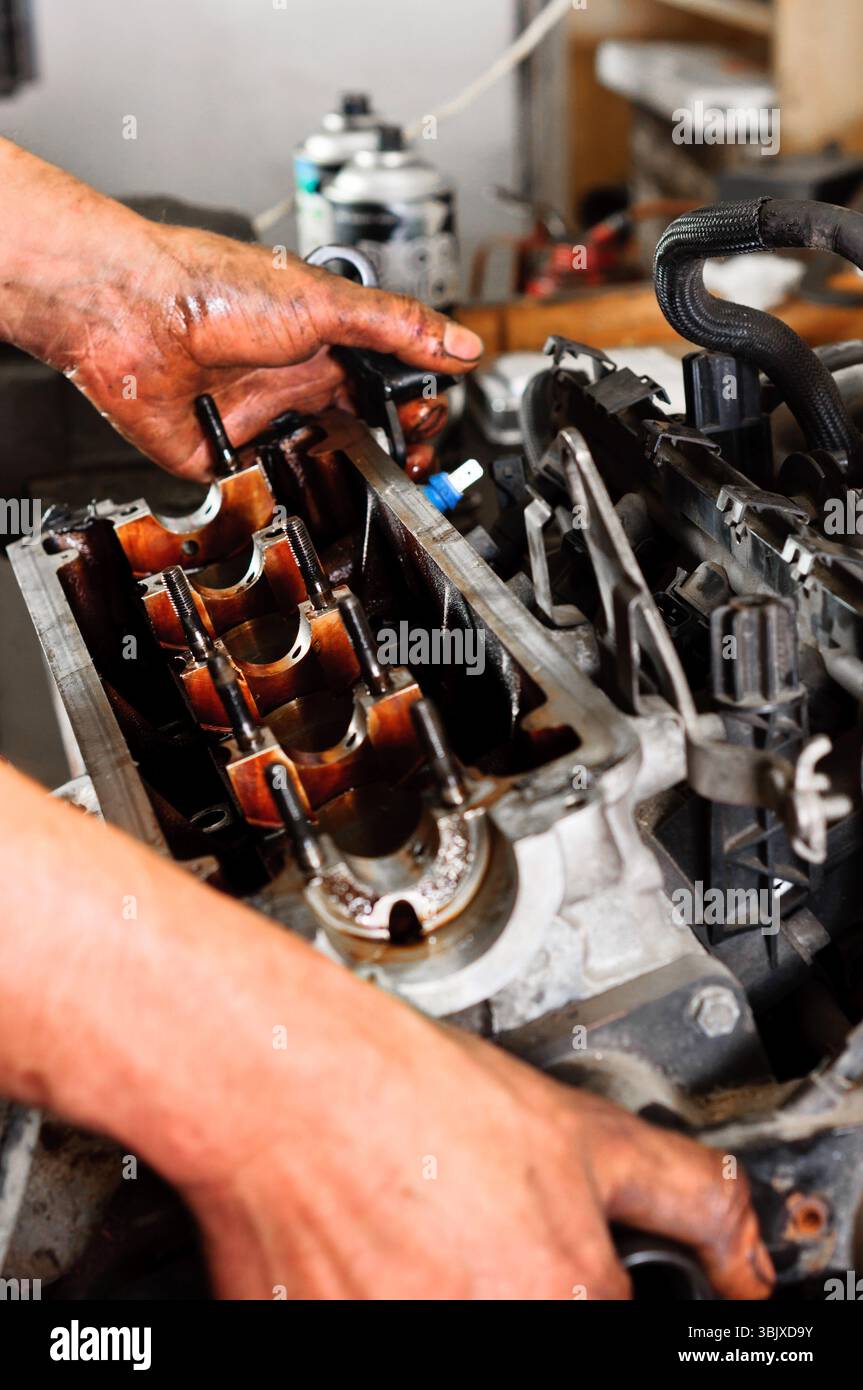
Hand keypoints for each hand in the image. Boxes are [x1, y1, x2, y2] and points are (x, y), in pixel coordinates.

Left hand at [0, 138, 482, 479]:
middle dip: (392, 448)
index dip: (412, 406)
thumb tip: (459, 345)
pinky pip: (265, 486)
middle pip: (360, 430)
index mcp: (324, 343)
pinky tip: (304, 483)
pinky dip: (285, 491)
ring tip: (368, 473)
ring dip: (346, 474)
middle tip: (409, 454)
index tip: (428, 419)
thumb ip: (397, 328)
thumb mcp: (326, 303)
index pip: (385, 385)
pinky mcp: (226, 456)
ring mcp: (261, 421)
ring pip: (320, 463)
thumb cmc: (212, 288)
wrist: (134, 313)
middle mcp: (294, 382)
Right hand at [0, 761, 771, 1301]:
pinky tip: (366, 1238)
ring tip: (415, 1220)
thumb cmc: (409, 1089)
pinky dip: (378, 1289)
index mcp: (564, 1296)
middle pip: (533, 1320)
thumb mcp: (581, 1125)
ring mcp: (401, 1344)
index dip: (588, 1280)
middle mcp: (485, 1333)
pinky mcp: (319, 1344)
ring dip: (440, 1284)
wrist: (281, 1076)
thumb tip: (738, 1239)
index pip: (614, 1323)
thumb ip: (684, 1191)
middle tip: (469, 1220)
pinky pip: (378, 1322)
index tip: (551, 1251)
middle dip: (508, 1276)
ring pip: (450, 1323)